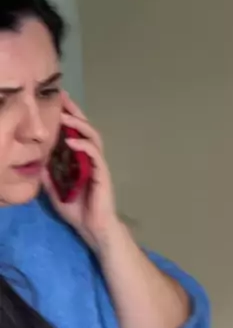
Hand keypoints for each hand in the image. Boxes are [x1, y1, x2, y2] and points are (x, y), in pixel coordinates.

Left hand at [42, 92, 118, 250]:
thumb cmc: (78, 210)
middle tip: (63, 98)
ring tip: (65, 117)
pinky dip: (83, 146)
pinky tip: (71, 142)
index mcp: (80, 159)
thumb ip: (48, 174)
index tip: (56, 102)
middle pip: (85, 128)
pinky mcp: (102, 173)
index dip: (67, 116)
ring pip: (92, 137)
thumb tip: (34, 160)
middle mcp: (90, 158)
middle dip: (74, 112)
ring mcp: (98, 164)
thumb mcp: (55, 190)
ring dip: (79, 125)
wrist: (94, 228)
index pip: (74, 132)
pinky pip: (94, 154)